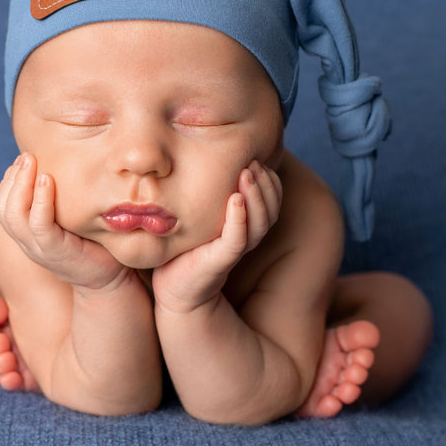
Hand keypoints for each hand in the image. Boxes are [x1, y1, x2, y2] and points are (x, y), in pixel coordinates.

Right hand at [0, 153, 130, 290]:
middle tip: (26, 155)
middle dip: (12, 178)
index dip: (10, 180)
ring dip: (21, 184)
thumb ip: (59, 199)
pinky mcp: (56, 252)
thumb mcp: (71, 218)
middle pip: (3, 209)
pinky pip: (40, 225)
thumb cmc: (94, 243)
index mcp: (28, 234)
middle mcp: (28, 243)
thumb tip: (57, 165)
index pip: (4, 205)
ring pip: (14, 216)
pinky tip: (47, 180)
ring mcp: (39, 249)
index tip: (24, 159)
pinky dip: (40, 200)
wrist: (110, 281)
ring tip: (32, 162)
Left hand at [152, 160, 282, 313]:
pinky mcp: (219, 262)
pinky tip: (236, 199)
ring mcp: (233, 251)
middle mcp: (244, 239)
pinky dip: (239, 219)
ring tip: (247, 173)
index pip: (272, 204)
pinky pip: (237, 240)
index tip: (260, 159)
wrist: (173, 288)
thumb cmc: (185, 247)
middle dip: (265, 185)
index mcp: (245, 227)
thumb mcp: (201, 216)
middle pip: (270, 212)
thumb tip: (210, 157)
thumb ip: (213, 194)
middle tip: (253, 162)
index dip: (271, 183)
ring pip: (258, 224)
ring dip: (256, 196)